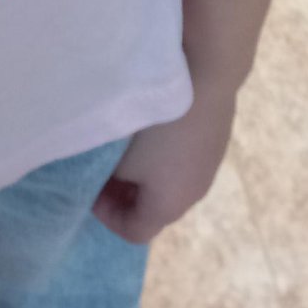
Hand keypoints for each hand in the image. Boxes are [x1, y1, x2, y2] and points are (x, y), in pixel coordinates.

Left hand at [93, 81, 235, 242]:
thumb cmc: (155, 124)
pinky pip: (185, 156)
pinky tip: (157, 123)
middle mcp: (194, 192)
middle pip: (155, 208)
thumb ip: (108, 176)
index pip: (135, 231)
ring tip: (128, 145)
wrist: (206, 76)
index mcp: (169, 206)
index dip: (107, 217)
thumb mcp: (118, 156)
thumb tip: (111, 175)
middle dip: (126, 194)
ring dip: (148, 172)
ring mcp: (209, 164)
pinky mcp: (217, 137)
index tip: (91, 188)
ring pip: (172, 181)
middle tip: (105, 169)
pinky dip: (166, 151)